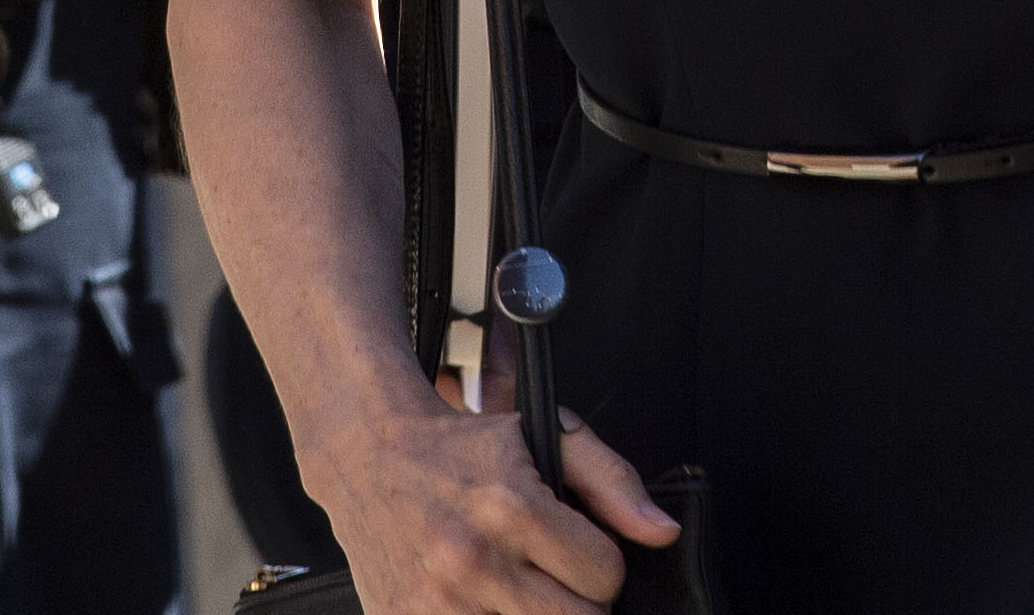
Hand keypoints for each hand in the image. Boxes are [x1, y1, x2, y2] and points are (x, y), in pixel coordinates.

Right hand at [304, 385, 680, 611]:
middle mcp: (474, 561)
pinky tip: (490, 604)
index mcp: (513, 508)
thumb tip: (662, 531)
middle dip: (581, 603)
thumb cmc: (462, 444)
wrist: (370, 452)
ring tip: (524, 593)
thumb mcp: (544, 435)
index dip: (604, 565)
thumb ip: (612, 481)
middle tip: (557, 579)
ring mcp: (437, 604)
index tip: (582, 552)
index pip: (605, 575)